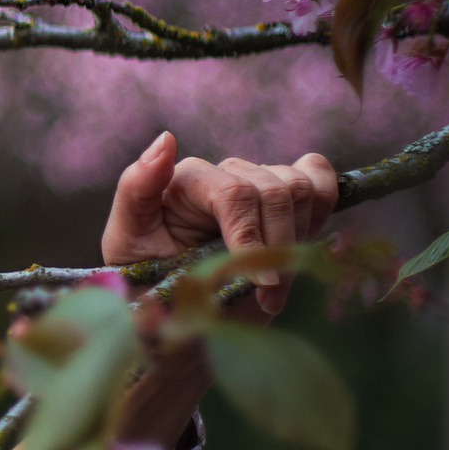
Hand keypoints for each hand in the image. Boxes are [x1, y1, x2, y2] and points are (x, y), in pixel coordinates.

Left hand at [100, 131, 337, 318]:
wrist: (182, 310)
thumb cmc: (146, 276)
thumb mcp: (127, 241)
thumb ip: (136, 189)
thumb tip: (166, 139)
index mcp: (187, 180)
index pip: (236, 194)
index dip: (251, 237)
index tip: (258, 282)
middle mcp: (225, 175)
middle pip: (275, 191)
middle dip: (276, 249)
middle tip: (266, 296)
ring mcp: (259, 184)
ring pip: (302, 189)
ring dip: (297, 243)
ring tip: (273, 287)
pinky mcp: (288, 198)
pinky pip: (320, 183)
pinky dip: (321, 214)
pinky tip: (298, 251)